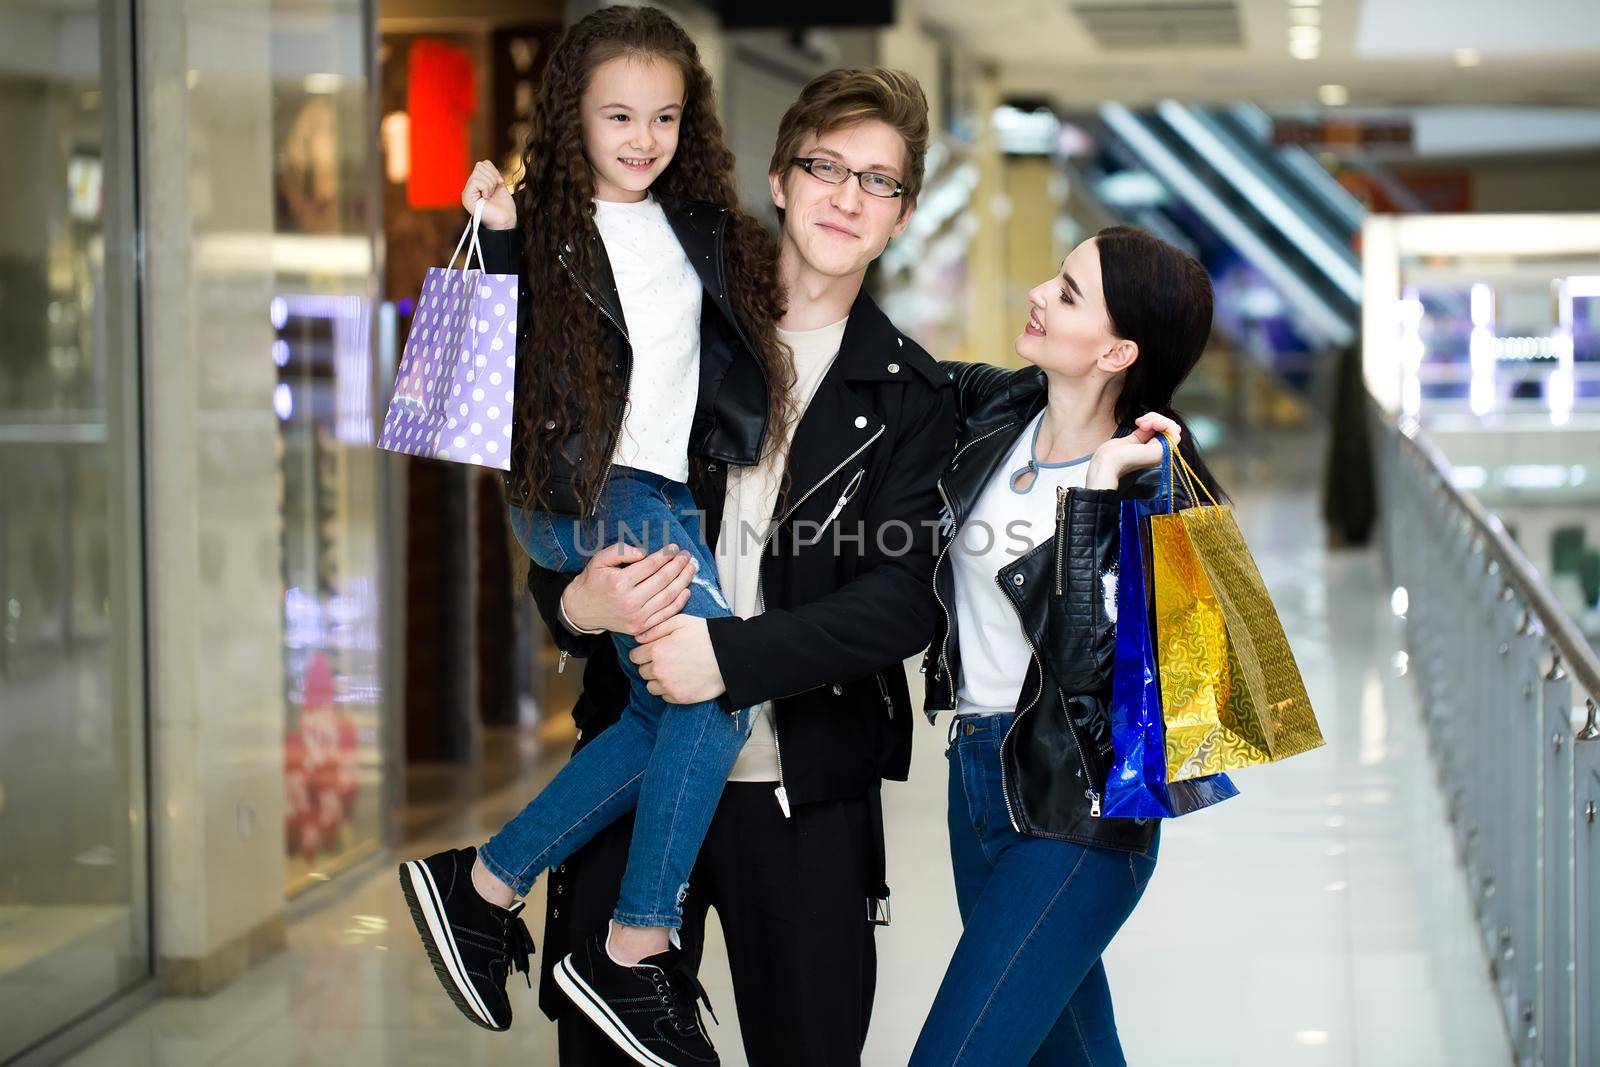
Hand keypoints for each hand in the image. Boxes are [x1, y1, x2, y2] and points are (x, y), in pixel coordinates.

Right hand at [462, 160, 516, 230]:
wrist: (506, 219)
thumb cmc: (503, 205)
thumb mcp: (498, 184)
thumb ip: (490, 173)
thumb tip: (484, 163)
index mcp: (476, 183)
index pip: (482, 164)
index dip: (494, 171)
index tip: (499, 183)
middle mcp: (469, 187)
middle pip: (479, 166)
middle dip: (492, 177)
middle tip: (494, 190)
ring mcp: (467, 192)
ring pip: (478, 172)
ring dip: (490, 183)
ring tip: (491, 194)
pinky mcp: (467, 197)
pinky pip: (476, 181)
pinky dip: (486, 187)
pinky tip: (487, 197)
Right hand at [560, 542, 696, 636]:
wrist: (581, 610)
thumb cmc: (592, 582)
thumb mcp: (599, 560)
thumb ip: (620, 551)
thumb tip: (643, 553)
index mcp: (620, 582)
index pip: (651, 565)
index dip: (666, 555)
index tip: (674, 548)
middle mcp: (630, 601)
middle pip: (663, 580)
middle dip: (678, 565)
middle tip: (686, 555)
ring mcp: (637, 616)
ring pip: (668, 597)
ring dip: (683, 581)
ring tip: (691, 569)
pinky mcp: (640, 627)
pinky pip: (665, 614)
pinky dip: (679, 602)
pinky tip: (686, 590)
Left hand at [630, 616, 726, 703]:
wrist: (729, 657)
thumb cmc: (706, 636)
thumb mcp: (681, 622)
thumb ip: (656, 628)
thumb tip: (638, 638)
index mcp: (657, 650)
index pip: (634, 656)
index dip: (643, 652)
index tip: (653, 651)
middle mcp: (659, 670)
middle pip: (642, 672)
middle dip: (650, 665)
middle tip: (667, 659)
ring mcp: (669, 686)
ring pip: (651, 686)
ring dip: (658, 680)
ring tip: (674, 671)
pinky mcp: (679, 698)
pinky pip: (665, 697)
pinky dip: (670, 690)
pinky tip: (682, 680)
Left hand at [1084, 413, 1181, 489]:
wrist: (1107, 463)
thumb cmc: (1112, 455)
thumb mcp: (1131, 440)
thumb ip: (1144, 433)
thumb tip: (1152, 423)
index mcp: (1152, 450)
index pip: (1164, 430)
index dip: (1154, 421)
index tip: (1139, 422)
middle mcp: (1159, 452)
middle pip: (1170, 427)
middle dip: (1155, 418)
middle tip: (1140, 422)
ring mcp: (1163, 452)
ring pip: (1173, 428)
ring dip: (1158, 419)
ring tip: (1143, 424)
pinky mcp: (1163, 451)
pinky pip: (1174, 432)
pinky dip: (1163, 423)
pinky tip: (1151, 425)